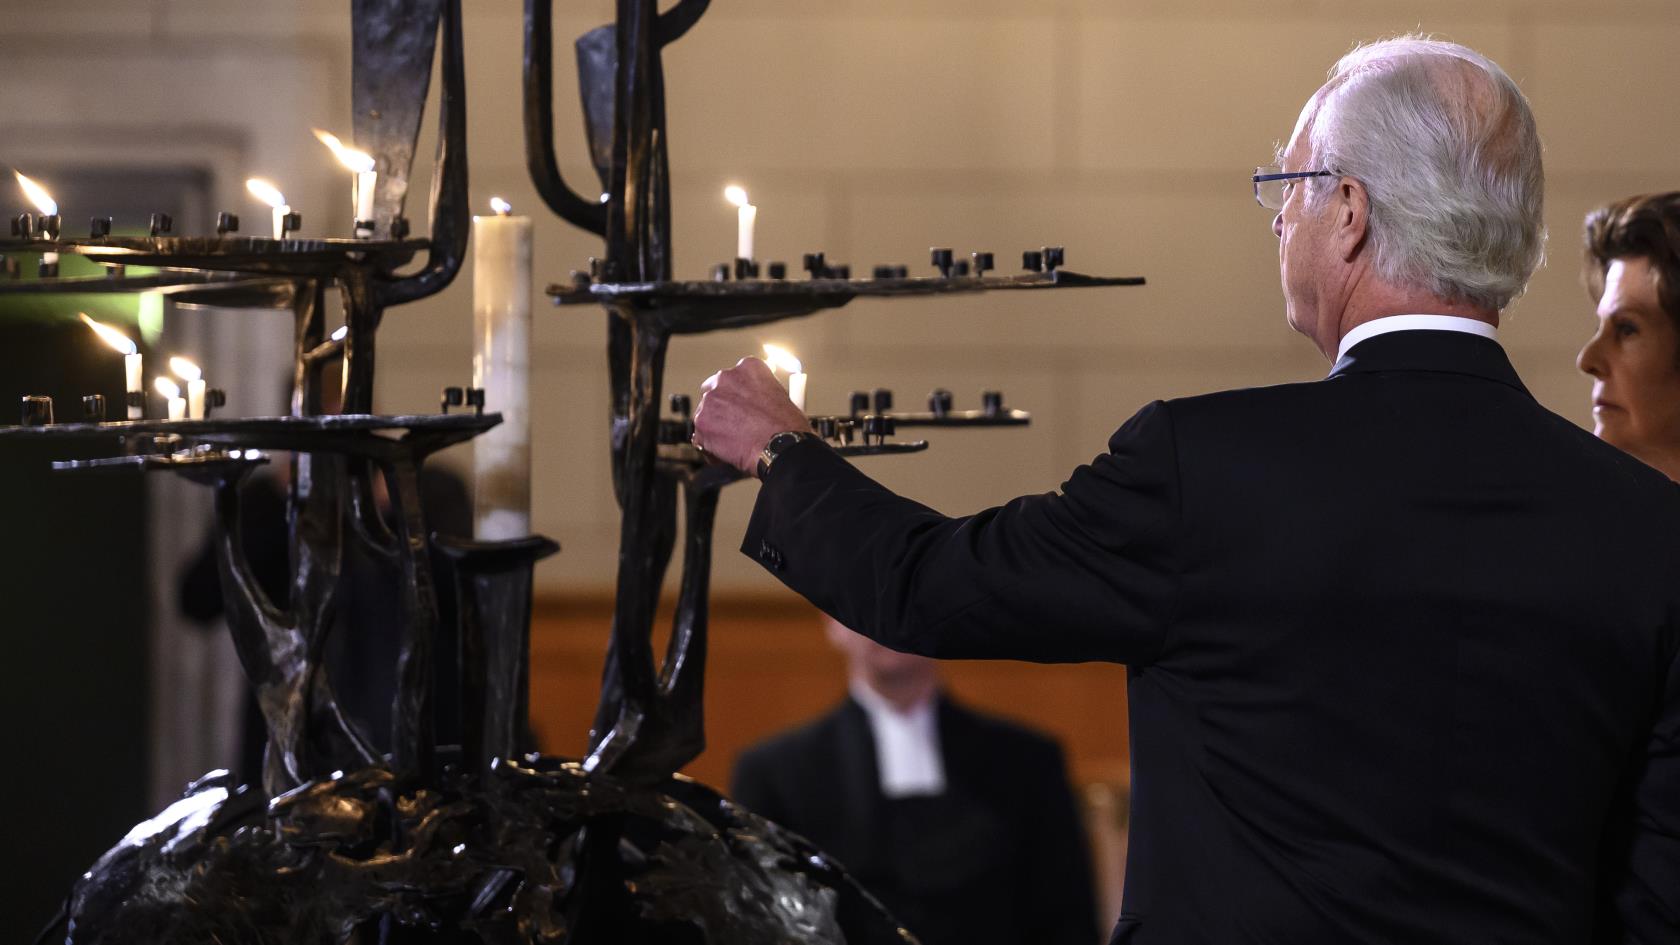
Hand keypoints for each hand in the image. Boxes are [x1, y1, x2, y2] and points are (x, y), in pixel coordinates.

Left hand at [693, 357, 809, 474]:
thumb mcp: (780, 395)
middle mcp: (726, 378)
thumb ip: (761, 393)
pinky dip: (711, 447)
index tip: (742, 407)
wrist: (781, 446)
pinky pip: (701, 436)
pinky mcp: (702, 422)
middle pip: (713, 391)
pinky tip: (728, 454)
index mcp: (748, 367)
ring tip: (736, 443)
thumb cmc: (788, 426)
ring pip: (706, 414)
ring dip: (716, 427)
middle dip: (721, 408)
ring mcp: (711, 400)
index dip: (737, 395)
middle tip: (735, 425)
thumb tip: (753, 403)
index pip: (734, 377)